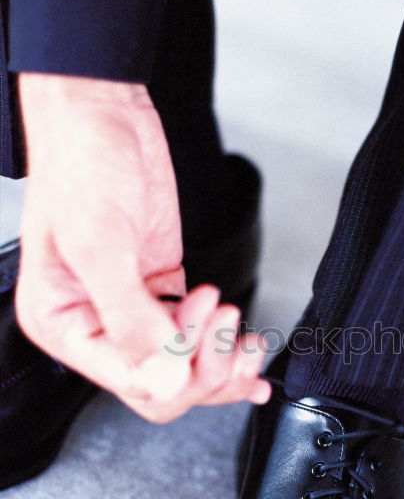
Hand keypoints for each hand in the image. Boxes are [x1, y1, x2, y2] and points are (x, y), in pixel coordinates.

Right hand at [15, 73, 270, 421]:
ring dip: (219, 359)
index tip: (204, 325)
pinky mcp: (159, 290)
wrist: (102, 113)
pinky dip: (222, 343)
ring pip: (181, 367)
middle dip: (203, 365)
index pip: (129, 381)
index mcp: (62, 323)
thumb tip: (163, 377)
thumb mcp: (101, 245)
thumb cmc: (82, 165)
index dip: (176, 369)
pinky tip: (247, 343)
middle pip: (160, 384)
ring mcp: (129, 308)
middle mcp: (93, 323)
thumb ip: (130, 318)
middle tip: (226, 321)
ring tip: (242, 331)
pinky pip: (192, 337)